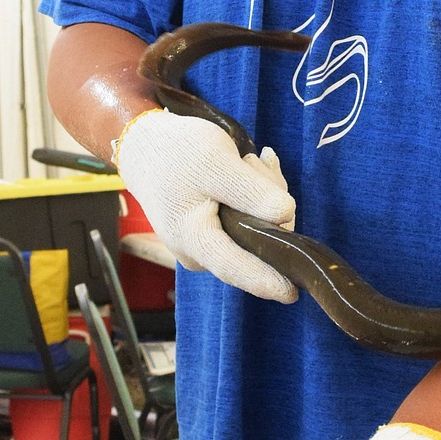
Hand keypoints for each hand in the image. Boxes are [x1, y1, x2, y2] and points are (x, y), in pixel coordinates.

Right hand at [115, 107, 297, 300]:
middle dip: (269, 203)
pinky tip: (248, 166)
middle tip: (259, 161)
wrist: (147, 146)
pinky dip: (255, 194)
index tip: (293, 293)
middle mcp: (198, 252)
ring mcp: (204, 245)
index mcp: (195, 239)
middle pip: (255, 243)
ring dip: (263, 193)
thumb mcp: (217, 163)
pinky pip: (246, 222)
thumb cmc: (177, 153)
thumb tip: (285, 216)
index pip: (236, 268)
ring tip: (248, 160)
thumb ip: (251, 192)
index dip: (267, 280)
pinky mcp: (212, 233)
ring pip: (255, 230)